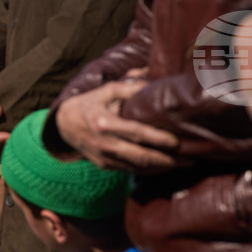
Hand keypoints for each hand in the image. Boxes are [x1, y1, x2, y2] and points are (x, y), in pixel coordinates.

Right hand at [55, 80, 182, 171]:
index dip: (158, 139)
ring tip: (180, 165)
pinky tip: (161, 167)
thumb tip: (154, 80)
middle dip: (166, 160)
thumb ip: (129, 87)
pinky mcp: (104, 165)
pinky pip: (129, 170)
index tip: (177, 141)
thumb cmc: (88, 104)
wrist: (63, 125)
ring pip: (137, 167)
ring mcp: (104, 157)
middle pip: (141, 156)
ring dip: (160, 168)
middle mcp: (105, 143)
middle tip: (188, 160)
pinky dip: (147, 170)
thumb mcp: (106, 91)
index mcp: (105, 123)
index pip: (137, 133)